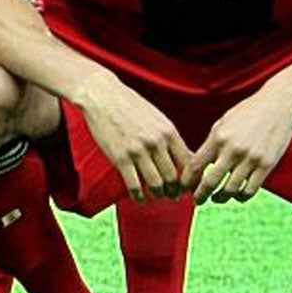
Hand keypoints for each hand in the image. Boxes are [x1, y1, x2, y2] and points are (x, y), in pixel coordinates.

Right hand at [73, 73, 192, 200]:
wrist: (101, 95)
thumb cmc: (130, 105)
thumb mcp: (157, 117)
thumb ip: (170, 137)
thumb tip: (186, 158)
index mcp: (169, 132)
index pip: (189, 164)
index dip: (190, 179)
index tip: (187, 185)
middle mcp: (156, 143)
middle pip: (173, 177)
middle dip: (174, 191)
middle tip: (172, 195)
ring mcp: (137, 151)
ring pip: (156, 184)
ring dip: (158, 194)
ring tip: (157, 196)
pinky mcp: (119, 158)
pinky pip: (134, 185)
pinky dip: (138, 196)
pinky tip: (139, 197)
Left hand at [181, 83, 291, 203]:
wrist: (277, 106)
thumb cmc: (247, 113)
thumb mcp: (223, 123)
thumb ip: (212, 144)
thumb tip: (199, 164)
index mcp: (218, 137)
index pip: (196, 164)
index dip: (187, 179)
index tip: (183, 187)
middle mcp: (233, 149)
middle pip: (211, 181)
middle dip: (201, 194)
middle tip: (196, 200)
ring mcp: (251, 158)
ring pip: (231, 189)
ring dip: (221, 197)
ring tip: (216, 198)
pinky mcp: (267, 165)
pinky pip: (251, 189)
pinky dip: (241, 196)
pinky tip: (236, 195)